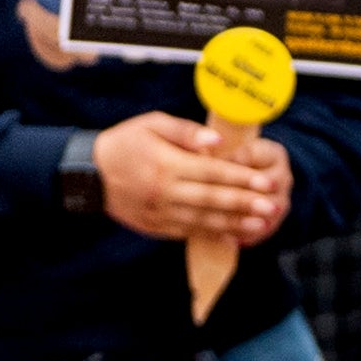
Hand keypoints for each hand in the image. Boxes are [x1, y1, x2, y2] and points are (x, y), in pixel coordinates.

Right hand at [85, 114, 289, 243]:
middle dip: (246, 203)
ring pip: (204, 219)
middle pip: (213, 198)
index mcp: (166, 163)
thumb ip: (186, 132)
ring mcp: (160, 212)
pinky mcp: (155, 226)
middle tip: (273, 206)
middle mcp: (165, 191)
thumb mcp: (151, 124)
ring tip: (261, 224)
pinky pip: (189, 232)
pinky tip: (232, 235)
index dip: (241, 178)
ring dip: (235, 222)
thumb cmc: (124, 142)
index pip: (212, 172)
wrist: (87, 173)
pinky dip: (212, 234)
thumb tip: (218, 142)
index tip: (266, 182)